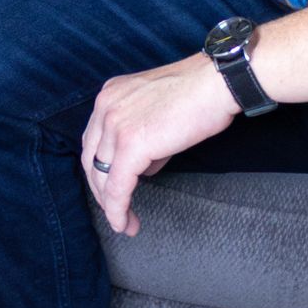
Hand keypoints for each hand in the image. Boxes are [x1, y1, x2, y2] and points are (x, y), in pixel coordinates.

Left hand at [81, 51, 239, 237]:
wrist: (216, 84)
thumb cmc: (198, 95)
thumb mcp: (157, 112)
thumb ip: (143, 138)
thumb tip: (144, 168)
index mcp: (110, 95)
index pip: (94, 141)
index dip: (100, 170)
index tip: (111, 190)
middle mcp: (105, 106)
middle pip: (91, 159)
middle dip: (101, 191)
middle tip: (116, 212)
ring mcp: (115, 124)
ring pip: (102, 176)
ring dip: (111, 205)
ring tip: (125, 223)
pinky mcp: (131, 144)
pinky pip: (117, 186)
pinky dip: (118, 209)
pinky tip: (125, 223)